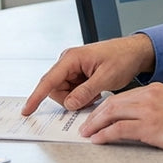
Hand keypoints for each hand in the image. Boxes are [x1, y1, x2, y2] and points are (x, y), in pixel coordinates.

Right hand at [21, 34, 155, 114]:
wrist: (134, 52)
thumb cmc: (122, 58)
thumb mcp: (106, 78)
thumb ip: (85, 92)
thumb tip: (69, 104)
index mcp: (72, 58)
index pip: (49, 80)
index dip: (36, 97)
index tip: (27, 109)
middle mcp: (68, 62)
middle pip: (55, 90)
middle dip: (70, 100)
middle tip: (91, 99)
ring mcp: (72, 68)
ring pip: (64, 93)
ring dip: (77, 99)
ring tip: (96, 92)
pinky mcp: (77, 74)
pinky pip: (72, 91)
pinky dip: (82, 96)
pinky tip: (95, 91)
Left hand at [79, 83, 162, 156]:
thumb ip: (153, 108)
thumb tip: (135, 121)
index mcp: (154, 89)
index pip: (121, 96)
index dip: (105, 107)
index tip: (96, 115)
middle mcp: (149, 95)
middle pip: (112, 102)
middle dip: (95, 115)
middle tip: (85, 125)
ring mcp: (149, 110)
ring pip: (112, 113)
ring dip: (95, 124)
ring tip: (87, 133)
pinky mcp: (151, 126)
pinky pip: (120, 129)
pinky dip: (105, 134)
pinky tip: (99, 139)